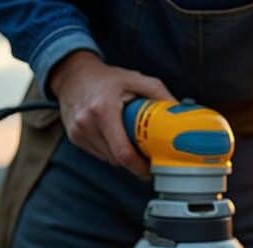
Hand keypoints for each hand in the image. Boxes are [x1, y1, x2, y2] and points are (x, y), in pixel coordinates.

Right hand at [49, 51, 174, 176]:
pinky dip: (110, 151)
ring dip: (122, 157)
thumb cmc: (105, 78)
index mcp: (103, 109)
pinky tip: (115, 137)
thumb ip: (158, 93)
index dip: (139, 166)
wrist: (72, 74)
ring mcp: (78, 132)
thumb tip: (179, 111)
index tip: (151, 168)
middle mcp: (87, 123)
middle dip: (134, 161)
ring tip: (131, 142)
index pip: (123, 152)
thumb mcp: (134, 78)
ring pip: (108, 159)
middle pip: (117, 159)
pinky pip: (98, 154)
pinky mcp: (75, 137)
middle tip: (147, 154)